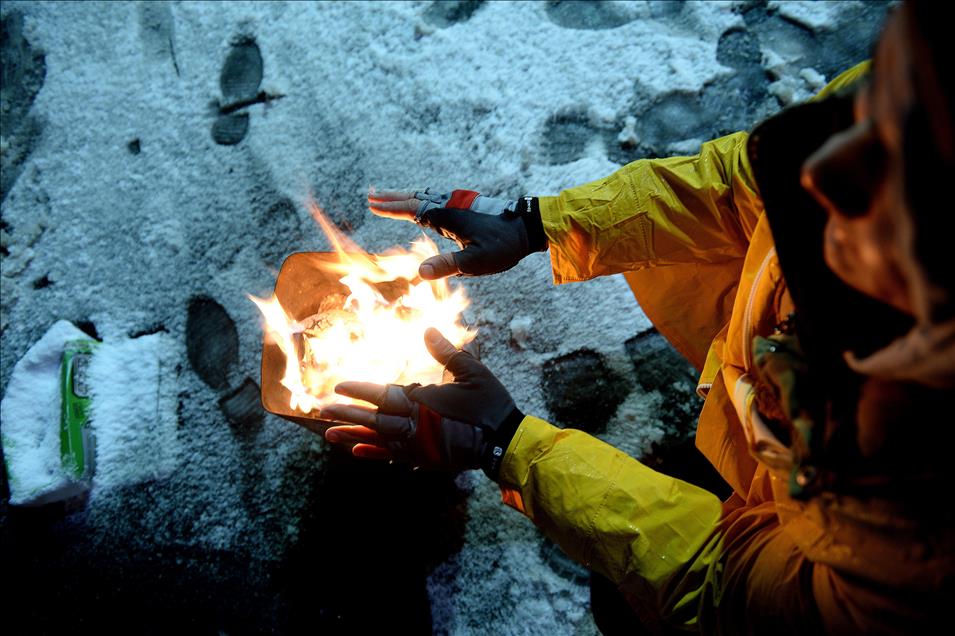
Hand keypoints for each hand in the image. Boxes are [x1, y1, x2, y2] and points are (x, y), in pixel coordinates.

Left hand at [320, 328, 522, 474]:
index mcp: (423, 402)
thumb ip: (447, 353)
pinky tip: (358, 452)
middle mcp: (414, 425)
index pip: (383, 395)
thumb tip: (428, 330)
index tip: (339, 385)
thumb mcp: (472, 372)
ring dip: (353, 436)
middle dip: (347, 414)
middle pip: (373, 419)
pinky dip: (374, 454)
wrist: (504, 442)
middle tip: (322, 410)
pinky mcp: (425, 458)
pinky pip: (393, 457)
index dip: (360, 390)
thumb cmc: (489, 404)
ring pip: (378, 440)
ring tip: (329, 434)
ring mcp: (417, 445)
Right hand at [368, 188, 545, 279]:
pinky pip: (436, 199)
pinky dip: (421, 199)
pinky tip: (422, 203)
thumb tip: (420, 273)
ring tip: (390, 196)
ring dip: (406, 196)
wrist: (527, 227)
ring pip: (425, 197)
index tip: (372, 205)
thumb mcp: (475, 262)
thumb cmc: (503, 247)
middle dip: (392, 197)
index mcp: (446, 217)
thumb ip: (447, 265)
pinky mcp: (466, 206)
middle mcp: (449, 206)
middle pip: (414, 198)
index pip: (412, 211)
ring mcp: (458, 204)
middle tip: (371, 194)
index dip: (391, 208)